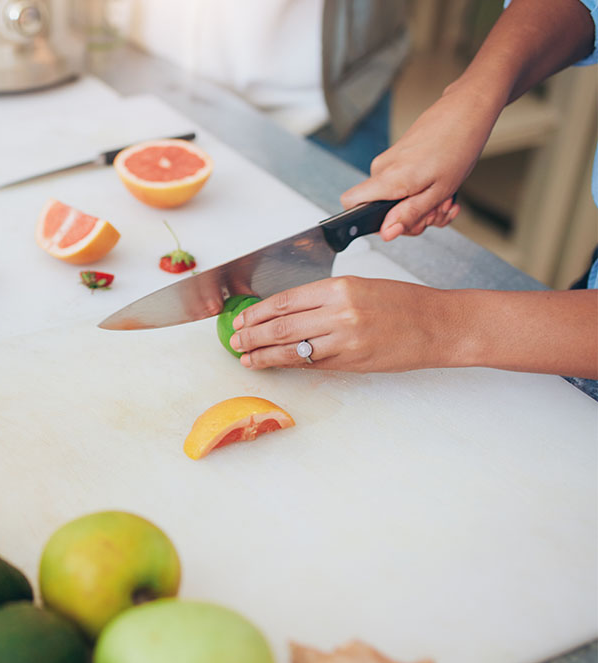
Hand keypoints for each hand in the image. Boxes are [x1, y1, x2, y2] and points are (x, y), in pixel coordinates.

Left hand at [229, 276, 449, 372]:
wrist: (438, 324)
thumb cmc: (404, 303)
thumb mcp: (362, 287)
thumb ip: (325, 300)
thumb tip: (289, 312)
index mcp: (340, 287)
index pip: (286, 299)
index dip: (258, 312)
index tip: (242, 318)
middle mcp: (340, 311)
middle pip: (282, 325)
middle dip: (252, 334)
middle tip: (235, 339)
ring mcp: (346, 339)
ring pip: (293, 348)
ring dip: (264, 354)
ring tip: (246, 357)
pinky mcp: (353, 362)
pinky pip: (314, 364)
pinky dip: (291, 364)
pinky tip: (275, 365)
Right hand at [340, 78, 502, 240]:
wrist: (466, 112)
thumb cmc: (457, 145)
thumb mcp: (438, 191)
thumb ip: (409, 214)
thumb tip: (387, 232)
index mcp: (389, 178)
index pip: (350, 203)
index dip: (370, 222)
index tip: (398, 223)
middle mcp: (382, 168)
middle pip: (380, 210)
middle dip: (410, 218)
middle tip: (435, 210)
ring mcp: (389, 162)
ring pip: (395, 201)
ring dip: (421, 207)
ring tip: (443, 198)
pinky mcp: (397, 158)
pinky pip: (402, 188)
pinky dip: (421, 194)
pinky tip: (440, 190)